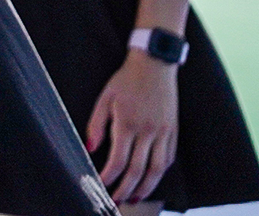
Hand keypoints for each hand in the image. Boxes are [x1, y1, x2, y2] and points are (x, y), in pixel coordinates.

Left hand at [87, 51, 179, 202]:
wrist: (155, 64)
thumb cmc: (125, 80)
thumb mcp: (104, 97)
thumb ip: (96, 124)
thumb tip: (90, 148)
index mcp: (128, 123)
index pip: (119, 160)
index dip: (110, 176)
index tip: (101, 185)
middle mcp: (149, 130)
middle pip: (139, 169)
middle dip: (127, 188)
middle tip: (118, 201)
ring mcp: (164, 132)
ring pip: (158, 168)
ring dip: (147, 186)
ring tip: (136, 196)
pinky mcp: (174, 130)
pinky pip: (169, 157)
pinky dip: (160, 171)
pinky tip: (151, 178)